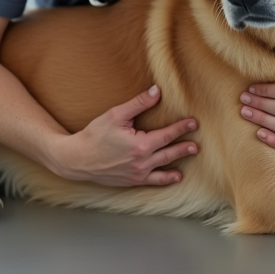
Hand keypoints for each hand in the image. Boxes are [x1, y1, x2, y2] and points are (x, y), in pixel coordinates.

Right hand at [51, 85, 198, 186]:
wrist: (78, 159)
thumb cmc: (95, 135)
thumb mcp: (116, 115)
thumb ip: (138, 104)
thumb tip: (156, 91)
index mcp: (140, 145)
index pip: (167, 135)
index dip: (181, 128)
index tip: (193, 123)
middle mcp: (142, 162)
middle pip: (169, 152)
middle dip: (184, 146)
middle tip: (196, 143)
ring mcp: (137, 174)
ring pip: (164, 168)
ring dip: (178, 161)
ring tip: (190, 155)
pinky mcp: (131, 181)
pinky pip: (153, 181)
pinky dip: (166, 179)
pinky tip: (174, 177)